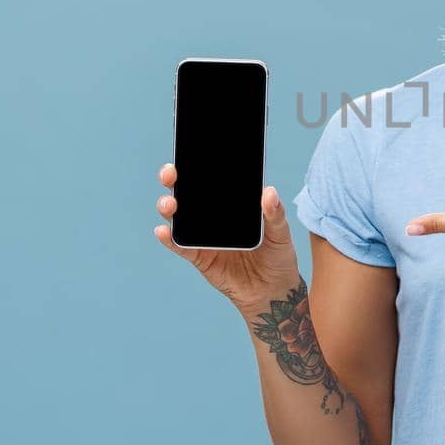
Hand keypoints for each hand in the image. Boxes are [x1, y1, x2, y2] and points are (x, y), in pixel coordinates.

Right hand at [153, 163, 301, 314]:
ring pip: (179, 217)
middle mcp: (213, 216)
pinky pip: (180, 246)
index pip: (211, 180)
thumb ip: (275, 214)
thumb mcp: (281, 233)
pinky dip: (170, 239)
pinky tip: (163, 231)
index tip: (190, 153)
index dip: (197, 166)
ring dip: (168, 207)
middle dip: (173, 179)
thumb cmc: (277, 257)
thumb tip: (269, 192)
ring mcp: (204, 236)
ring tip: (170, 204)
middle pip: (187, 193)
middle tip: (170, 173)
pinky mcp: (199, 257)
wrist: (273, 291)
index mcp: (232, 204)